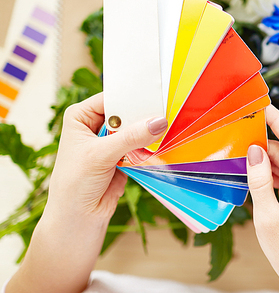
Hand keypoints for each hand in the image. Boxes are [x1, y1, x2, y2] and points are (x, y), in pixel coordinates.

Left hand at [7, 93, 166, 292]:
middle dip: (144, 114)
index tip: (155, 95)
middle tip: (166, 111)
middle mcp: (96, 124)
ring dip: (150, 130)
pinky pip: (143, 144)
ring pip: (137, 128)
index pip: (111, 98)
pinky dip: (152, 145)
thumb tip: (159, 121)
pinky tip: (164, 141)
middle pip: (127, 112)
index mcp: (81, 115)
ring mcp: (112, 140)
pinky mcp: (125, 155)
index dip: (132, 97)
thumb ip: (131, 137)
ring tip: (168, 125)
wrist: (79, 217)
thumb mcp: (100, 155)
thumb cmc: (75, 183)